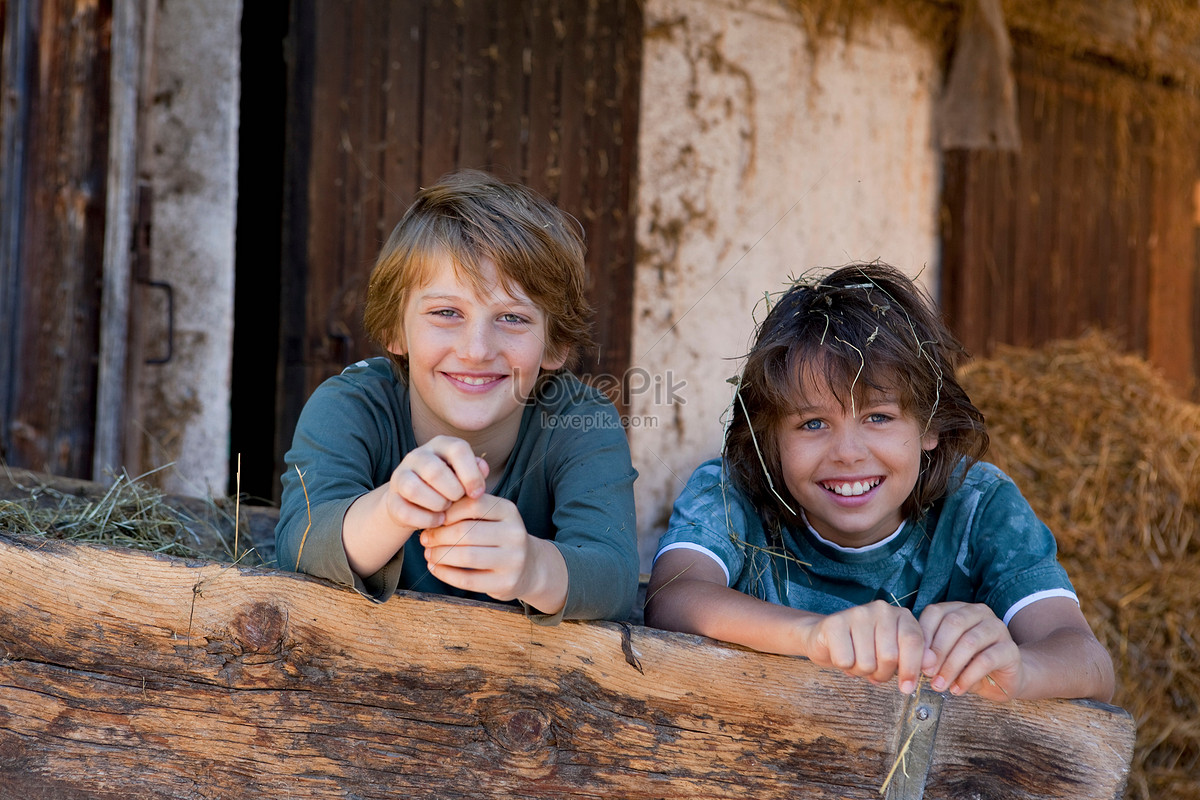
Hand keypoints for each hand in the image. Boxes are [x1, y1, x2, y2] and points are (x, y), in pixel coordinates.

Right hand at [382, 435, 488, 532]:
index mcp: (441, 444)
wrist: (418, 502)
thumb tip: (482, 469)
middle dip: (452, 491)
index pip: (458, 449)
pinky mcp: (391, 498)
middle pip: (435, 471)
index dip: (471, 474)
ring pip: (414, 489)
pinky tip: (437, 520)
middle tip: (458, 500)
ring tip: (446, 509)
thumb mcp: (465, 475)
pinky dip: (426, 520)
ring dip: (437, 504)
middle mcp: (418, 455)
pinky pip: (405, 511)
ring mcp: (400, 475)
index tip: (477, 494)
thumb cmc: (451, 485)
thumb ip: (476, 471)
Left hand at [419, 495, 566, 613]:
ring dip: (439, 555)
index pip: (472, 505)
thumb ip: (467, 510)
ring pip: (466, 556)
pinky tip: (435, 568)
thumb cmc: (499, 537)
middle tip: (425, 539)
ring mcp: (513, 560)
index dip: (448, 512)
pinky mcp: (506, 583)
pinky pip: (467, 580)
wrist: (529, 567)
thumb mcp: (492, 517)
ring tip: (429, 553)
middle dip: (439, 536)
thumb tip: (431, 513)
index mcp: (509, 511)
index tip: (434, 519)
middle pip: (466, 532)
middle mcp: (515, 534)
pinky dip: (445, 574)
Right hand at [797, 600, 927, 693]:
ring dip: (861, 671)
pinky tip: (843, 656)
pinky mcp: (834, 624)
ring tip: (857, 661)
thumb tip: (932, 664)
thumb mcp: (894, 652)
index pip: (913, 641)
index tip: (907, 687)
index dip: (911, 668)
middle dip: (882, 673)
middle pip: (890, 656)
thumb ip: (914, 656)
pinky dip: (845, 666)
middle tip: (874, 671)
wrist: (826, 637)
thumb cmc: (865, 647)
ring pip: (867, 662)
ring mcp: (856, 613)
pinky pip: (846, 661)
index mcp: (900, 615)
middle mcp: (880, 609)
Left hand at [918, 601, 1020, 700]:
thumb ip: (932, 652)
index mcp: (959, 608)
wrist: (1003, 679)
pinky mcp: (1010, 649)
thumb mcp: (946, 655)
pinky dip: (968, 676)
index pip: (935, 612)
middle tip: (927, 674)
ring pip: (969, 641)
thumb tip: (918, 661)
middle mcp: (979, 612)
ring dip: (951, 666)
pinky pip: (986, 660)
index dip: (923, 635)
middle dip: (937, 651)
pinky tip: (958, 688)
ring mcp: (997, 628)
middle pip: (953, 624)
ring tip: (940, 684)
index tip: (915, 658)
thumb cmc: (968, 664)